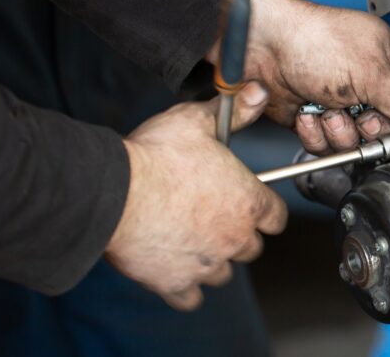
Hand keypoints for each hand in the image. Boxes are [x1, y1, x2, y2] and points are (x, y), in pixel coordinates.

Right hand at [105, 82, 286, 309]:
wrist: (113, 190)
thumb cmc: (156, 155)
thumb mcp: (199, 121)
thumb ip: (234, 111)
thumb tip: (257, 92)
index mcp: (248, 201)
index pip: (276, 217)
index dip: (264, 210)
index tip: (250, 204)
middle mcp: (234, 237)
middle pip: (252, 247)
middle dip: (238, 234)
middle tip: (214, 218)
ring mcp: (206, 263)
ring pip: (224, 273)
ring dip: (213, 260)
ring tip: (193, 241)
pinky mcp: (175, 282)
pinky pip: (191, 297)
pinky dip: (185, 287)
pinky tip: (175, 269)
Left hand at [238, 0, 389, 153]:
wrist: (262, 44)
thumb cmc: (315, 40)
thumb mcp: (370, 73)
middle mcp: (369, 85)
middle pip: (388, 129)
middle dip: (372, 129)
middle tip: (362, 116)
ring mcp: (342, 103)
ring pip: (356, 142)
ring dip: (339, 130)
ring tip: (328, 108)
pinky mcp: (316, 119)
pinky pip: (326, 145)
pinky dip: (315, 133)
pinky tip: (308, 112)